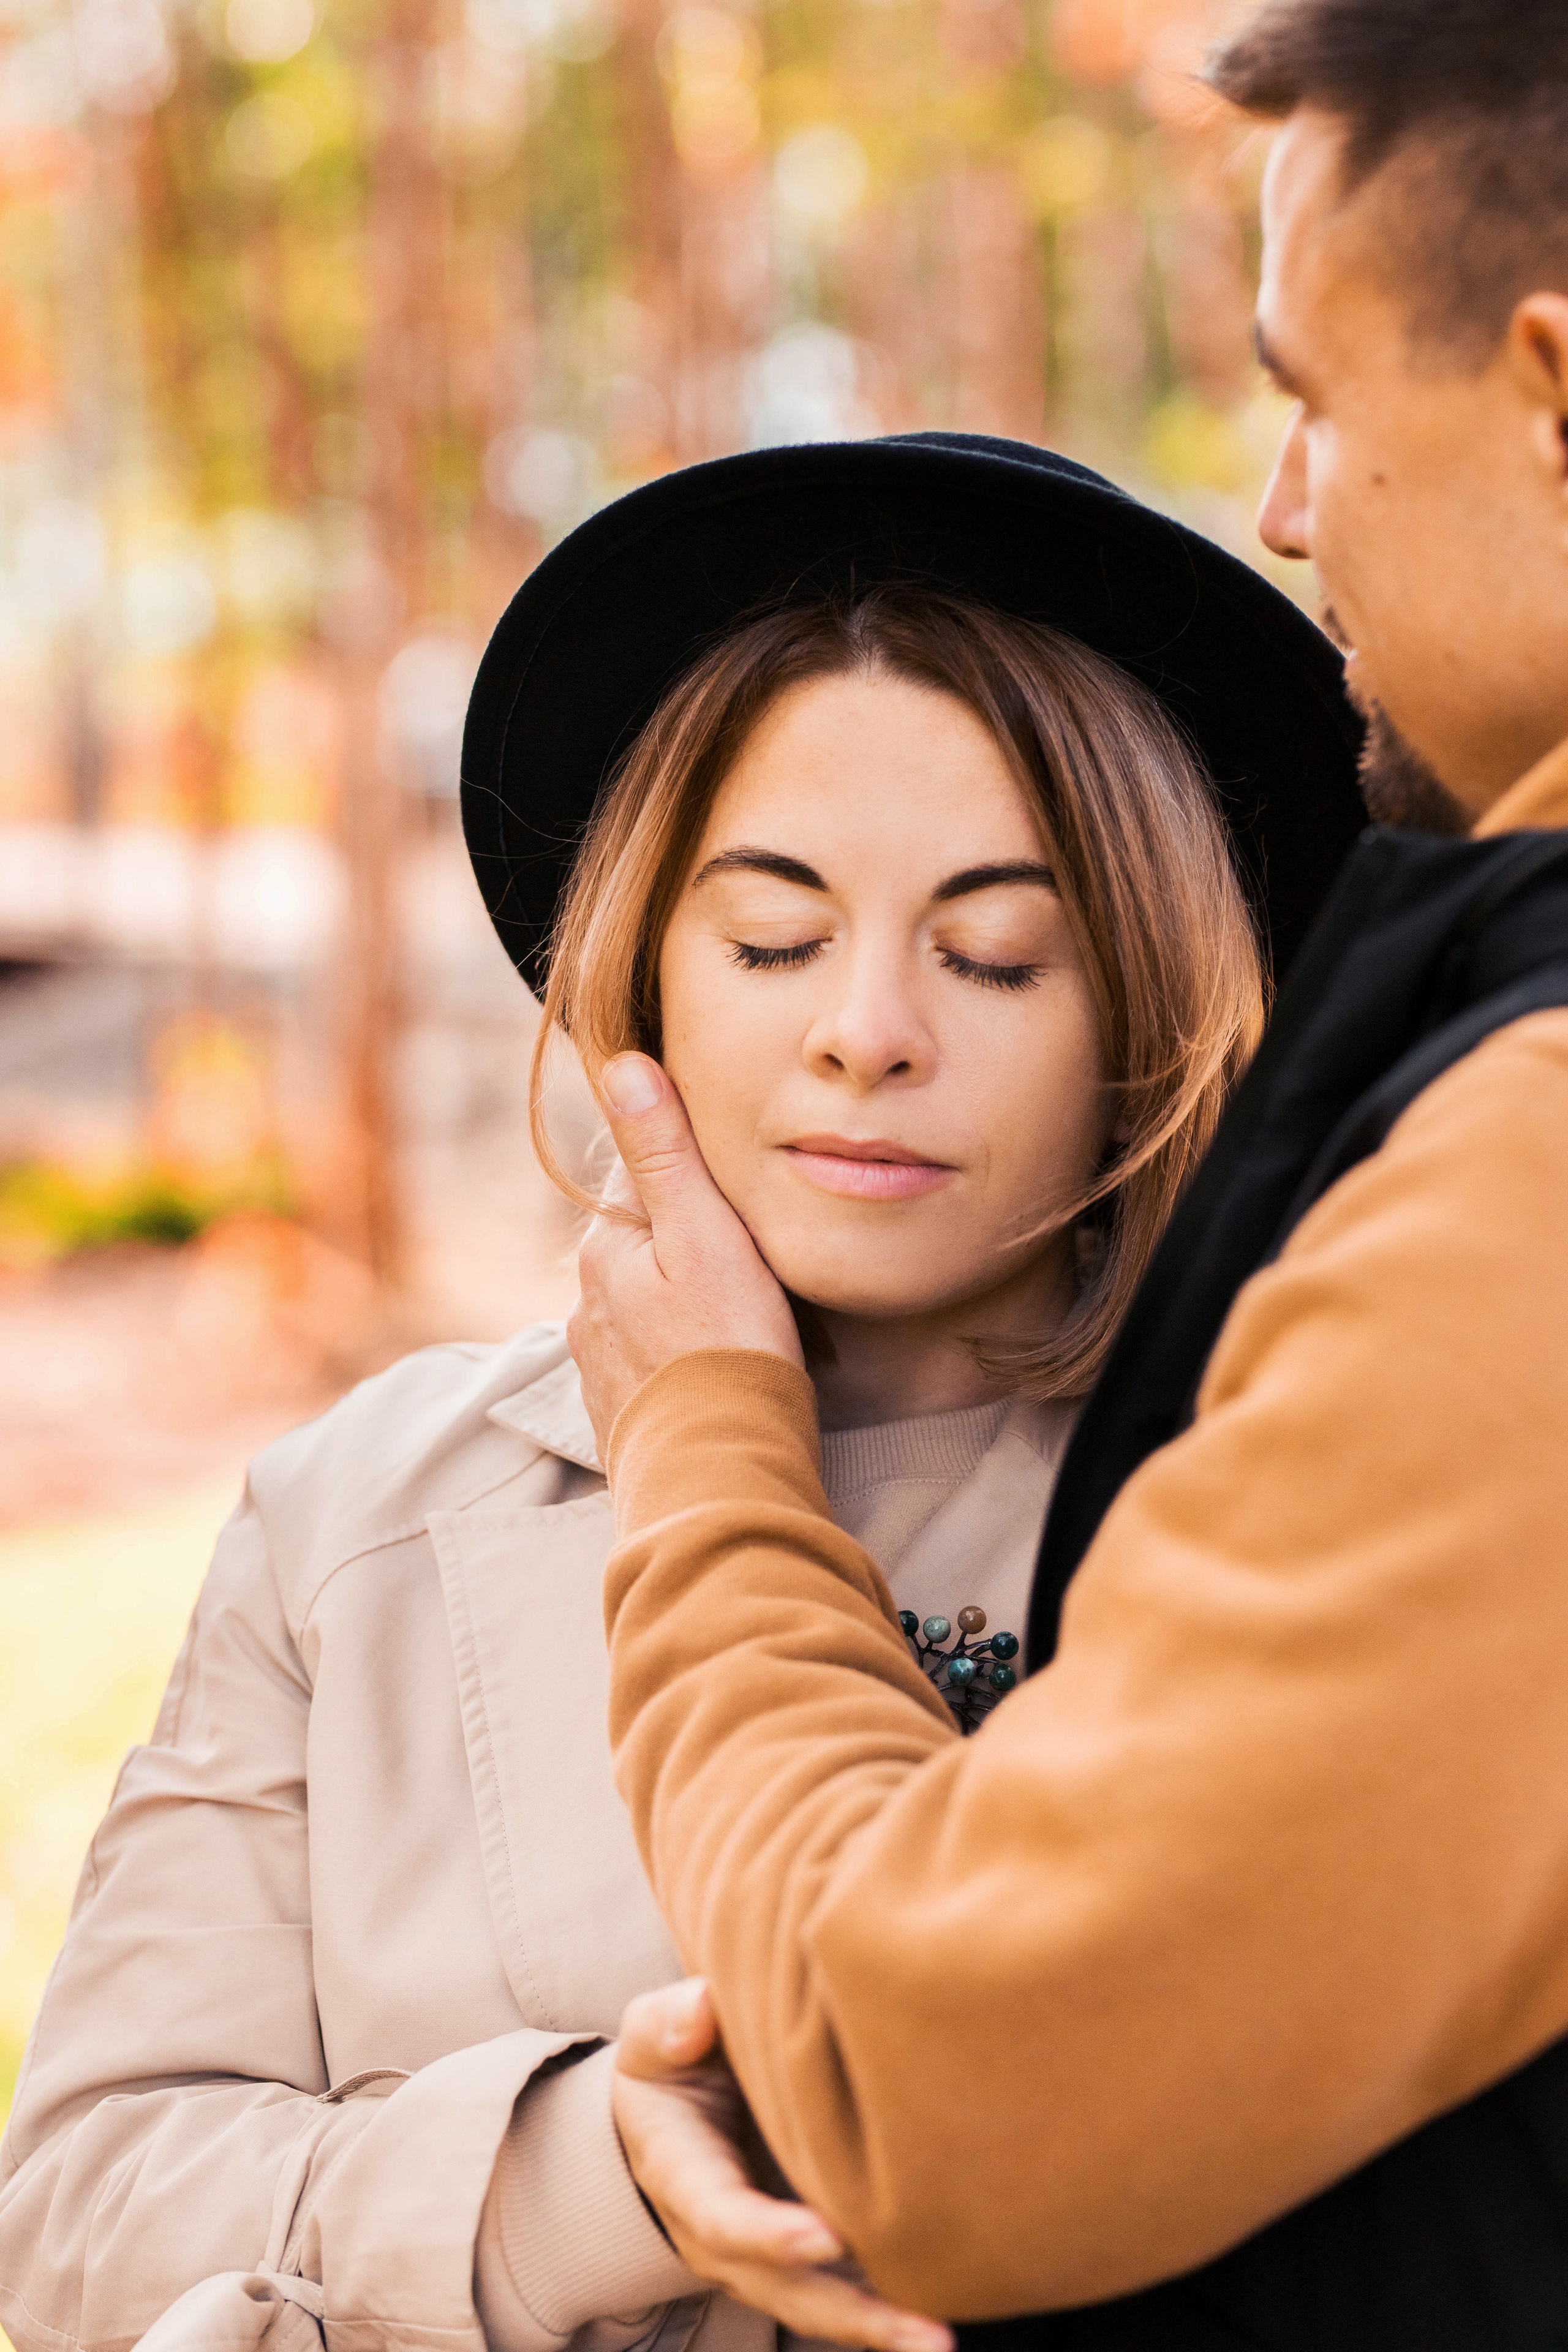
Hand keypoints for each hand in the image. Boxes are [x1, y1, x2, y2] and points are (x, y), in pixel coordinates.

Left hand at [569, 1053, 802, 1458]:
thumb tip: (623, 1064)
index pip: (646, 1175)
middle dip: (691, 1240)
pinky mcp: (619, 1407)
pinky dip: (680, 1351)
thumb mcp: (706, 1236)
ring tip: (742, 1317)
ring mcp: (599, 1358)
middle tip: (754, 1260)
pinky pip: (651, 1356)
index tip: (743, 1188)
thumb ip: (665, 1152)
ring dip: (685, 1299)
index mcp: (606, 1247)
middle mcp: (588, 1300)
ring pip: (647, 1300)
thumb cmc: (728, 1350)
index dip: (698, 1172)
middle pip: (646, 1240)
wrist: (719, 1475)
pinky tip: (717, 1364)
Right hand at [612, 1978, 952, 2351]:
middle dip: (848, 2312)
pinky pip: (840, 2294)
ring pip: (817, 2305)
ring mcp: (759, 2258)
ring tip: (938, 2342)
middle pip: (782, 2286)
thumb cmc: (668, 2066)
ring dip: (878, 2327)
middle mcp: (719, 2237)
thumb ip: (671, 2023)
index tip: (826, 2237)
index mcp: (681, 2176)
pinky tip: (935, 2323)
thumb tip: (703, 2008)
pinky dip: (885, 2312)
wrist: (664, 2116)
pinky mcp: (798, 2258)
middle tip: (917, 2328)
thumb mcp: (653, 2037)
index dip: (768, 2232)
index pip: (722, 2214)